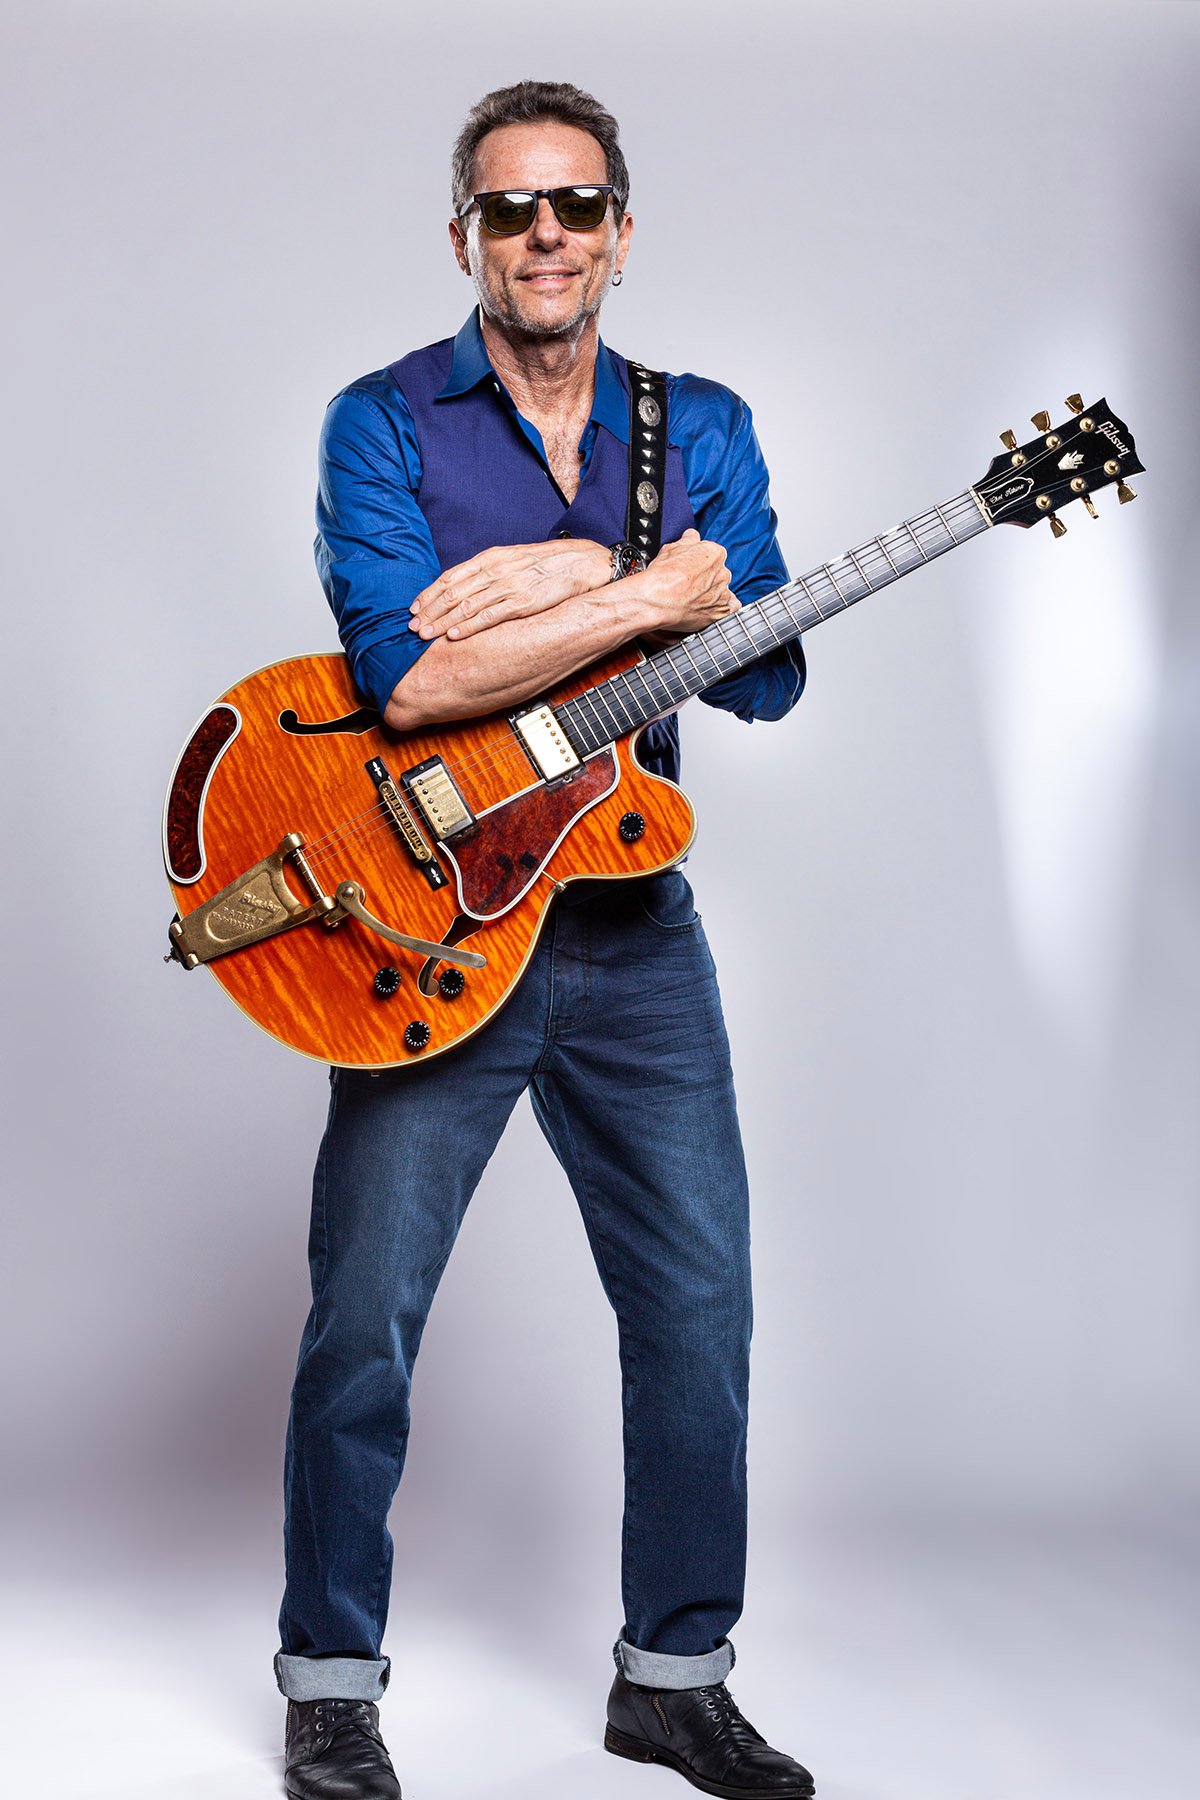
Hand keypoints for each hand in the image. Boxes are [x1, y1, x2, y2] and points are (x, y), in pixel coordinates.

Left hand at [409, 539, 611, 639]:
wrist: (585, 562)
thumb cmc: (550, 563)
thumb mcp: (515, 560)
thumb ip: (491, 571)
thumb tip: (468, 586)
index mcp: (493, 557)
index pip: (452, 576)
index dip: (430, 593)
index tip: (414, 607)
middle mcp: (497, 569)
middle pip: (453, 591)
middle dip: (430, 610)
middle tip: (412, 626)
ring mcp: (510, 585)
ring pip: (466, 605)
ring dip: (442, 621)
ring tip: (425, 634)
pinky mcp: (524, 602)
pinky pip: (490, 616)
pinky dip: (469, 626)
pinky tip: (454, 635)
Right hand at [623, 530, 739, 638]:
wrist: (657, 602)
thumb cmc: (662, 577)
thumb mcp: (671, 549)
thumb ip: (687, 541)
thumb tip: (691, 536)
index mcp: (714, 553)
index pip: (713, 555)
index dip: (700, 562)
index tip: (692, 568)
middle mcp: (723, 572)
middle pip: (718, 573)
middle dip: (706, 578)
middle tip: (689, 584)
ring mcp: (723, 593)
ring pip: (723, 591)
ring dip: (712, 593)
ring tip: (694, 598)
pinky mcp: (721, 612)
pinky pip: (731, 608)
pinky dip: (723, 608)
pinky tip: (709, 607)